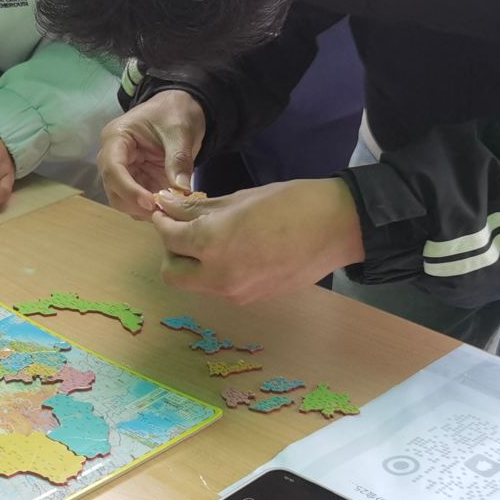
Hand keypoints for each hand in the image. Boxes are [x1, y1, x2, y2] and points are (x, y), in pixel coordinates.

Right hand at [99, 90, 206, 218]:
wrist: (180, 108)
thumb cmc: (175, 112)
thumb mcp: (180, 132)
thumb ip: (179, 160)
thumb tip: (181, 190)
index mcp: (117, 137)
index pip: (113, 168)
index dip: (129, 190)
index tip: (151, 203)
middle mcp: (113, 156)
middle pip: (113, 188)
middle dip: (136, 204)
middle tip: (163, 212)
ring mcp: (123, 170)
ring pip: (122, 199)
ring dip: (142, 210)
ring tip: (167, 212)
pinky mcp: (135, 179)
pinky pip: (137, 200)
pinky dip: (150, 208)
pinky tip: (167, 209)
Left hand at [152, 178, 364, 303]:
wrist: (337, 228)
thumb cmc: (290, 203)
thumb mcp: (238, 199)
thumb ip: (198, 209)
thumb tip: (168, 207)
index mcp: (212, 244)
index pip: (169, 238)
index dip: (162, 222)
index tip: (166, 212)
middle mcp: (219, 276)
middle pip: (172, 274)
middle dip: (171, 252)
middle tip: (184, 231)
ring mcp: (236, 293)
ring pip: (195, 284)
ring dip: (193, 264)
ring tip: (212, 239)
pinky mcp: (252, 299)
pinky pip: (220, 288)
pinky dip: (216, 272)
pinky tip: (236, 251)